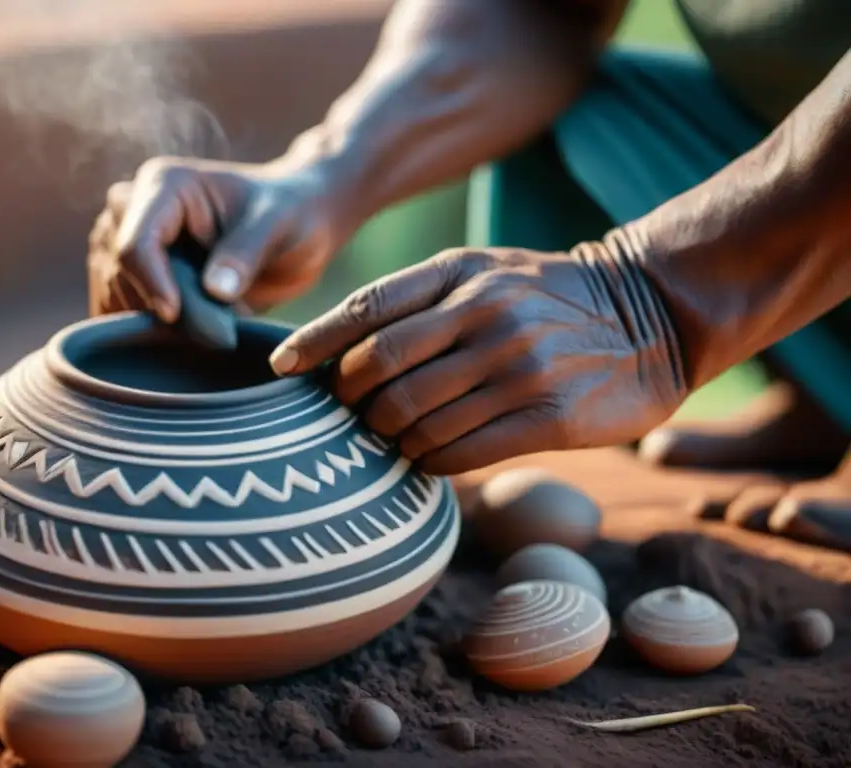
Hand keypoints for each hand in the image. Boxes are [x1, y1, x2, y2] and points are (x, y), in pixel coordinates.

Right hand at [87, 156, 351, 320]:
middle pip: (118, 273)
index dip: (152, 284)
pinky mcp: (134, 275)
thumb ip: (246, 252)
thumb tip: (214, 290)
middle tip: (209, 329)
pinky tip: (185, 336)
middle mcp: (134, 210)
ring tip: (206, 327)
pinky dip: (146, 331)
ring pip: (114, 296)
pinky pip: (120, 310)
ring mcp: (130, 243)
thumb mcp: (279, 225)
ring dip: (151, 323)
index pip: (136, 242)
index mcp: (164, 184)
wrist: (297, 228)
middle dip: (157, 308)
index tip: (176, 317)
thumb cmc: (291, 214)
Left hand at [269, 246, 687, 474]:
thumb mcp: (488, 272)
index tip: (281, 369)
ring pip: (413, 418)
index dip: (313, 343)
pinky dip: (427, 461)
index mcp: (461, 273)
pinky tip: (427, 458)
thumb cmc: (550, 298)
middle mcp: (484, 314)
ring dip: (389, 437)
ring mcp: (517, 365)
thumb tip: (344, 355)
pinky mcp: (547, 415)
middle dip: (350, 401)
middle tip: (352, 414)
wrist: (652, 315)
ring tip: (393, 438)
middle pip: (378, 371)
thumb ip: (422, 302)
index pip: (365, 310)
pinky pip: (458, 452)